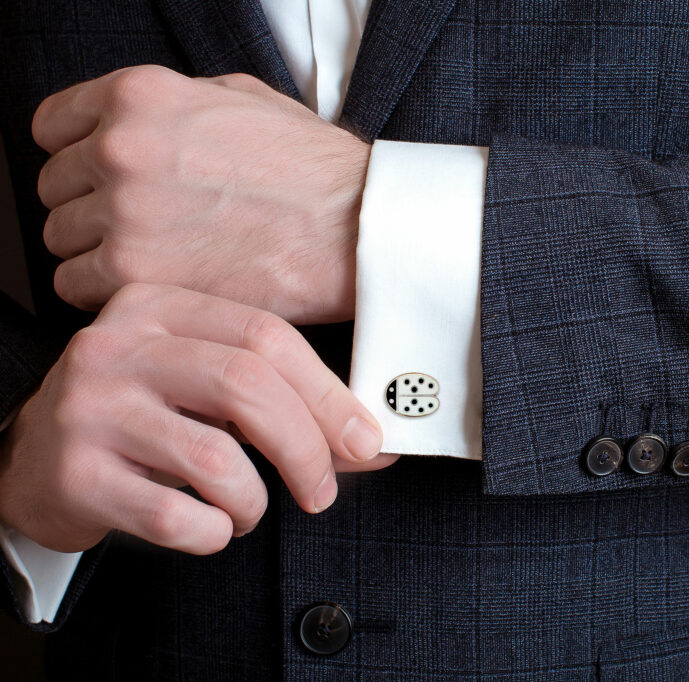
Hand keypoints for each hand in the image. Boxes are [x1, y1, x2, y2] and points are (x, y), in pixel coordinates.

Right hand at [0, 283, 397, 554]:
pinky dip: (213, 534)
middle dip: (305, 449)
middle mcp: (119, 346)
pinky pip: (174, 516)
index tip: (364, 441)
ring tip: (246, 510)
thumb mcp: (204, 389)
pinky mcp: (74, 474)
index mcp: (161, 308)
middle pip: (245, 385)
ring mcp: (89, 409)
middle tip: (321, 492)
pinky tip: (209, 528)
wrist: (32, 459)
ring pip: (214, 459)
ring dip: (254, 501)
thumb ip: (282, 402)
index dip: (328, 393)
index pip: (266, 335)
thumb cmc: (143, 421)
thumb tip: (372, 444)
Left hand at [33, 66, 370, 323]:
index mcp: (140, 97)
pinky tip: (152, 293)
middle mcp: (120, 148)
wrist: (355, 229)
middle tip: (135, 235)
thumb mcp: (243, 100)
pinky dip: (106, 296)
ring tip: (148, 269)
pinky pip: (78, 289)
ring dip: (94, 258)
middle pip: (54, 191)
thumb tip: (142, 125)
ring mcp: (125, 212)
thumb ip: (174, 106)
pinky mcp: (139, 274)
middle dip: (87, 212)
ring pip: (60, 243)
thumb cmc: (313, 172)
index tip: (97, 185)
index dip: (76, 160)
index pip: (52, 128)